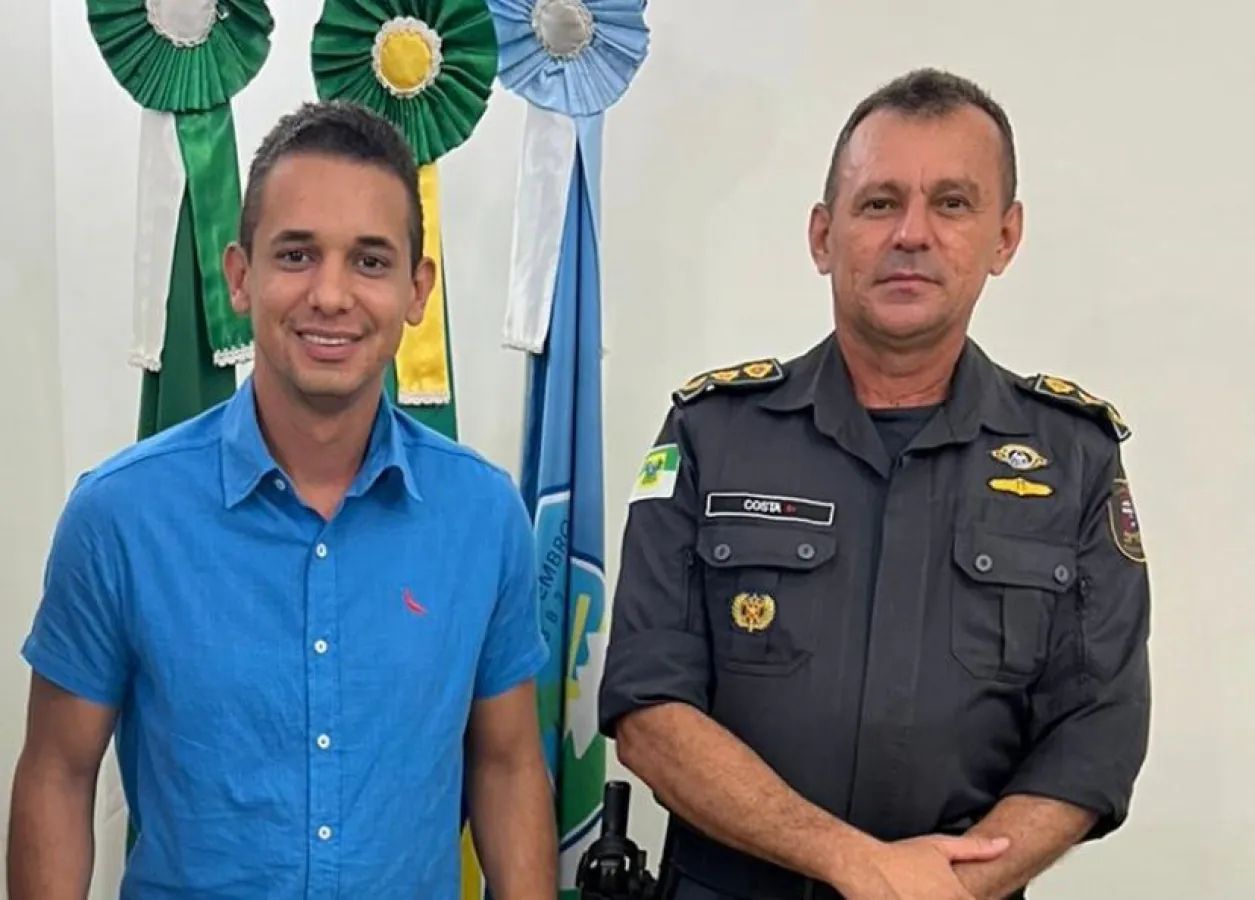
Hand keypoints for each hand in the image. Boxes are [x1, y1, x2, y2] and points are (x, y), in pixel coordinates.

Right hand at [836, 834, 1010, 899]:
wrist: (864, 866)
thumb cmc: (899, 857)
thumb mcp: (939, 846)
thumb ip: (976, 849)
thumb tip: (1005, 844)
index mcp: (958, 896)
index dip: (967, 898)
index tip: (956, 894)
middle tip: (930, 892)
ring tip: (916, 894)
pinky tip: (909, 898)